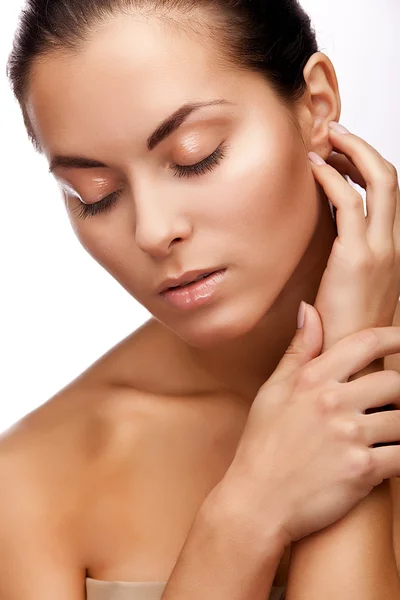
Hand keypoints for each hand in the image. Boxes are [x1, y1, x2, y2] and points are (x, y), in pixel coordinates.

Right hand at [221, 304, 399, 547]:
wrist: (257, 502)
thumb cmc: (263, 445)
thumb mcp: (273, 391)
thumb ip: (298, 350)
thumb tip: (309, 308)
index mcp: (312, 379)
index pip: (365, 343)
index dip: (396, 337)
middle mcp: (333, 402)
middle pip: (394, 382)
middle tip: (393, 402)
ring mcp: (349, 435)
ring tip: (390, 433)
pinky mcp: (363, 470)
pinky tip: (392, 457)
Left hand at [311, 122, 399, 350]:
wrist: (351, 363)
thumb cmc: (346, 332)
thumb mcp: (350, 291)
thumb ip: (344, 261)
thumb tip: (327, 238)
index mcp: (391, 251)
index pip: (387, 194)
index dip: (365, 166)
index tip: (338, 156)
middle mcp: (392, 245)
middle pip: (390, 178)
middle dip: (363, 148)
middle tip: (334, 134)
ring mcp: (379, 249)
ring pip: (379, 180)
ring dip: (351, 152)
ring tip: (323, 141)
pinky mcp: (357, 257)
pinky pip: (348, 202)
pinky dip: (331, 178)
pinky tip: (313, 169)